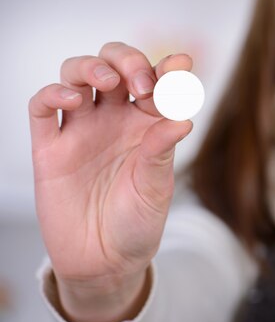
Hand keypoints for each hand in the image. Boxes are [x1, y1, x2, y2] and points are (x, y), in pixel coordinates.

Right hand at [29, 42, 193, 321]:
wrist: (104, 261)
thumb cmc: (138, 222)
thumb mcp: (156, 188)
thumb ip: (162, 151)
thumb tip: (183, 119)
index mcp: (147, 124)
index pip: (156, 82)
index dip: (167, 68)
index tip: (180, 65)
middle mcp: (114, 119)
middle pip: (115, 66)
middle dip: (128, 61)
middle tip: (142, 83)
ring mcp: (81, 129)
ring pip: (77, 75)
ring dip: (91, 66)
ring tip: (107, 81)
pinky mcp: (50, 147)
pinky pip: (43, 108)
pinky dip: (53, 93)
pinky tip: (73, 99)